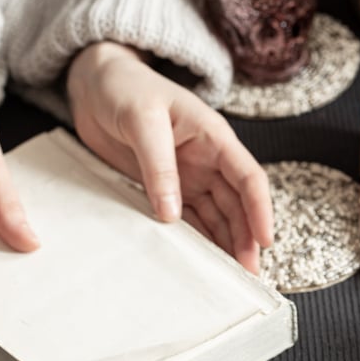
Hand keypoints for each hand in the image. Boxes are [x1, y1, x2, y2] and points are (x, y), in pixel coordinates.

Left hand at [66, 41, 272, 272]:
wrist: (94, 84)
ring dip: (224, 244)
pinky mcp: (166, 188)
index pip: (248, 177)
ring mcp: (188, 177)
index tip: (265, 241)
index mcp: (214, 137)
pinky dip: (197, 240)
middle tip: (246, 274)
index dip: (260, 210)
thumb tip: (171, 214)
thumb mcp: (142, 120)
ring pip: (216, 216)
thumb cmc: (123, 88)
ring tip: (228, 277)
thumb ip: (159, 166)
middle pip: (237, 205)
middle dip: (245, 238)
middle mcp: (208, 160)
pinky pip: (188, 219)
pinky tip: (200, 262)